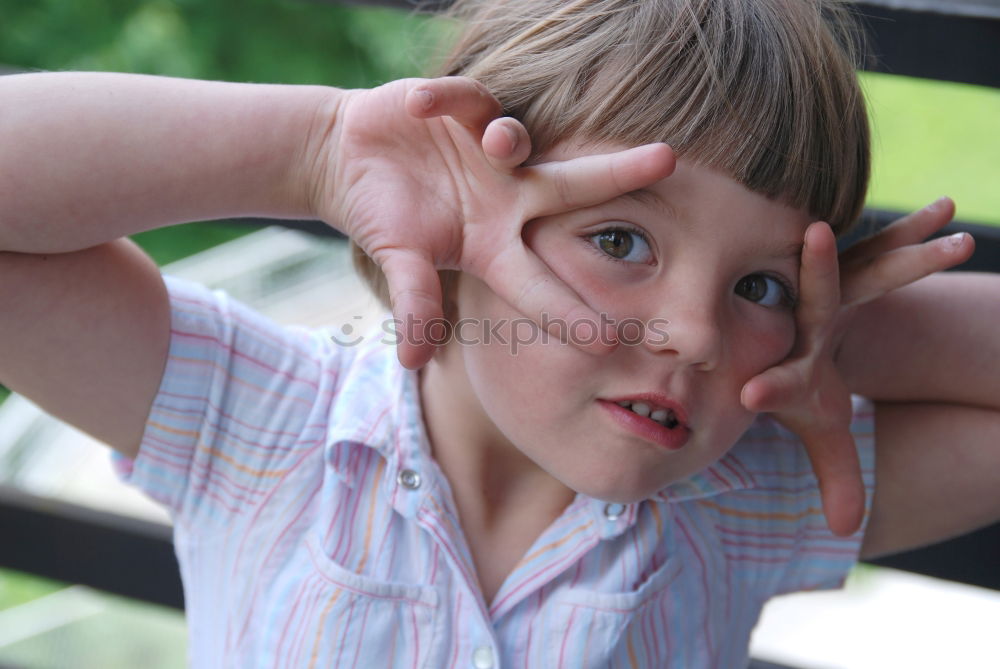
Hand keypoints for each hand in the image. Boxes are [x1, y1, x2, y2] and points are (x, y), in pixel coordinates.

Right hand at [312, 77, 674, 368]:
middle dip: (619, 173)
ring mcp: (488, 150)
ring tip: (495, 140)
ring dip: (511, 138)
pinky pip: (462, 99)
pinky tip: (420, 106)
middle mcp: (508, 196)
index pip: (541, 282)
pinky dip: (443, 100)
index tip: (611, 340)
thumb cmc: (384, 216)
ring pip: (518, 138)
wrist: (354, 160)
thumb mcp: (399, 259)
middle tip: (669, 159)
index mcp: (496, 245)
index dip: (570, 311)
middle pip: (572, 186)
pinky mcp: (461, 108)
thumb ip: (415, 302)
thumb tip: (412, 362)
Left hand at [741, 198, 973, 535]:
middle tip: (817, 238)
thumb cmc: (808, 384)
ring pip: (862, 261)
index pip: (778, 381)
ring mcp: (830, 283)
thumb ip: (834, 474)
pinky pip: (885, 247)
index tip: (752, 395)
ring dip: (901, 245)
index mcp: (791, 365)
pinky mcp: (853, 264)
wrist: (796, 332)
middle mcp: (803, 317)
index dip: (768, 388)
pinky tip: (947, 208)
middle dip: (822, 271)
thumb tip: (843, 530)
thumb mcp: (823, 428)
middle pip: (815, 298)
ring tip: (943, 225)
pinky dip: (912, 231)